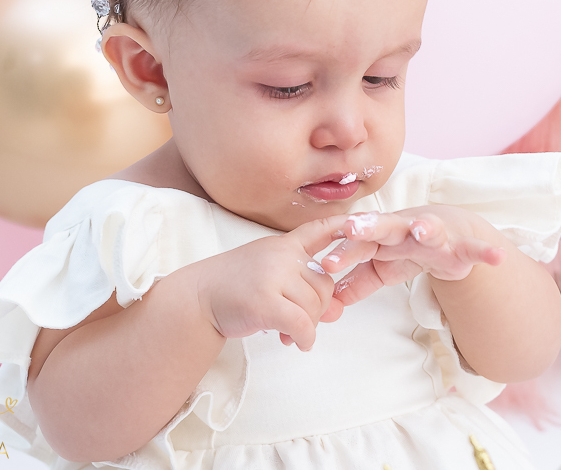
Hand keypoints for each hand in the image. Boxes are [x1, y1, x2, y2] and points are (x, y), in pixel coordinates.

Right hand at [195, 215, 347, 350]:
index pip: (318, 230)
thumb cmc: (233, 289)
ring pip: (314, 307)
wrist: (197, 300)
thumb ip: (303, 290)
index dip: (342, 226)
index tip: (364, 218)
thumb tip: (337, 312)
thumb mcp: (269, 278)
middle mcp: (281, 255)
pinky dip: (304, 338)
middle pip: (324, 286)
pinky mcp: (265, 301)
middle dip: (316, 311)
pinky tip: (296, 342)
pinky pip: (302, 324)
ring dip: (307, 327)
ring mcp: (273, 276)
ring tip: (286, 332)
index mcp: (283, 245)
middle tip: (296, 323)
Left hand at [320, 208, 504, 305]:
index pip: (359, 245)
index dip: (345, 253)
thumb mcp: (382, 267)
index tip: (328, 264)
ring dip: (425, 228)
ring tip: (421, 230)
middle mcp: (405, 229)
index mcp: (382, 235)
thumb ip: (358, 282)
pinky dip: (485, 252)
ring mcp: (435, 234)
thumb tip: (330, 302)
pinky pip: (474, 248)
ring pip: (428, 229)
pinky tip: (496, 257)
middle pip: (385, 227)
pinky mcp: (461, 246)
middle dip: (369, 227)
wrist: (450, 230)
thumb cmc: (408, 248)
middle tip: (353, 229)